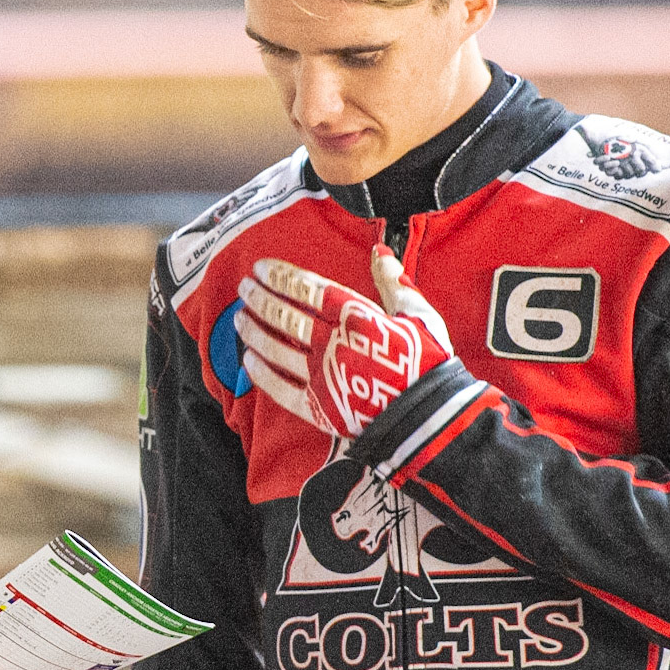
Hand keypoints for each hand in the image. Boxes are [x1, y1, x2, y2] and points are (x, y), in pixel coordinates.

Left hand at [234, 245, 452, 436]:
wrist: (431, 417)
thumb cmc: (429, 363)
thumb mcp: (418, 315)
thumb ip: (394, 282)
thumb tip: (379, 252)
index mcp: (356, 317)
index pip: (307, 289)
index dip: (281, 276)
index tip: (260, 267)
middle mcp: (332, 343)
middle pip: (285, 315)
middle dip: (259, 298)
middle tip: (243, 287)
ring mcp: (322, 376)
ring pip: (276, 348)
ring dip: (254, 331)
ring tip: (239, 318)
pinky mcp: (319, 407)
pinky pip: (281, 388)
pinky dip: (261, 374)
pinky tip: (247, 361)